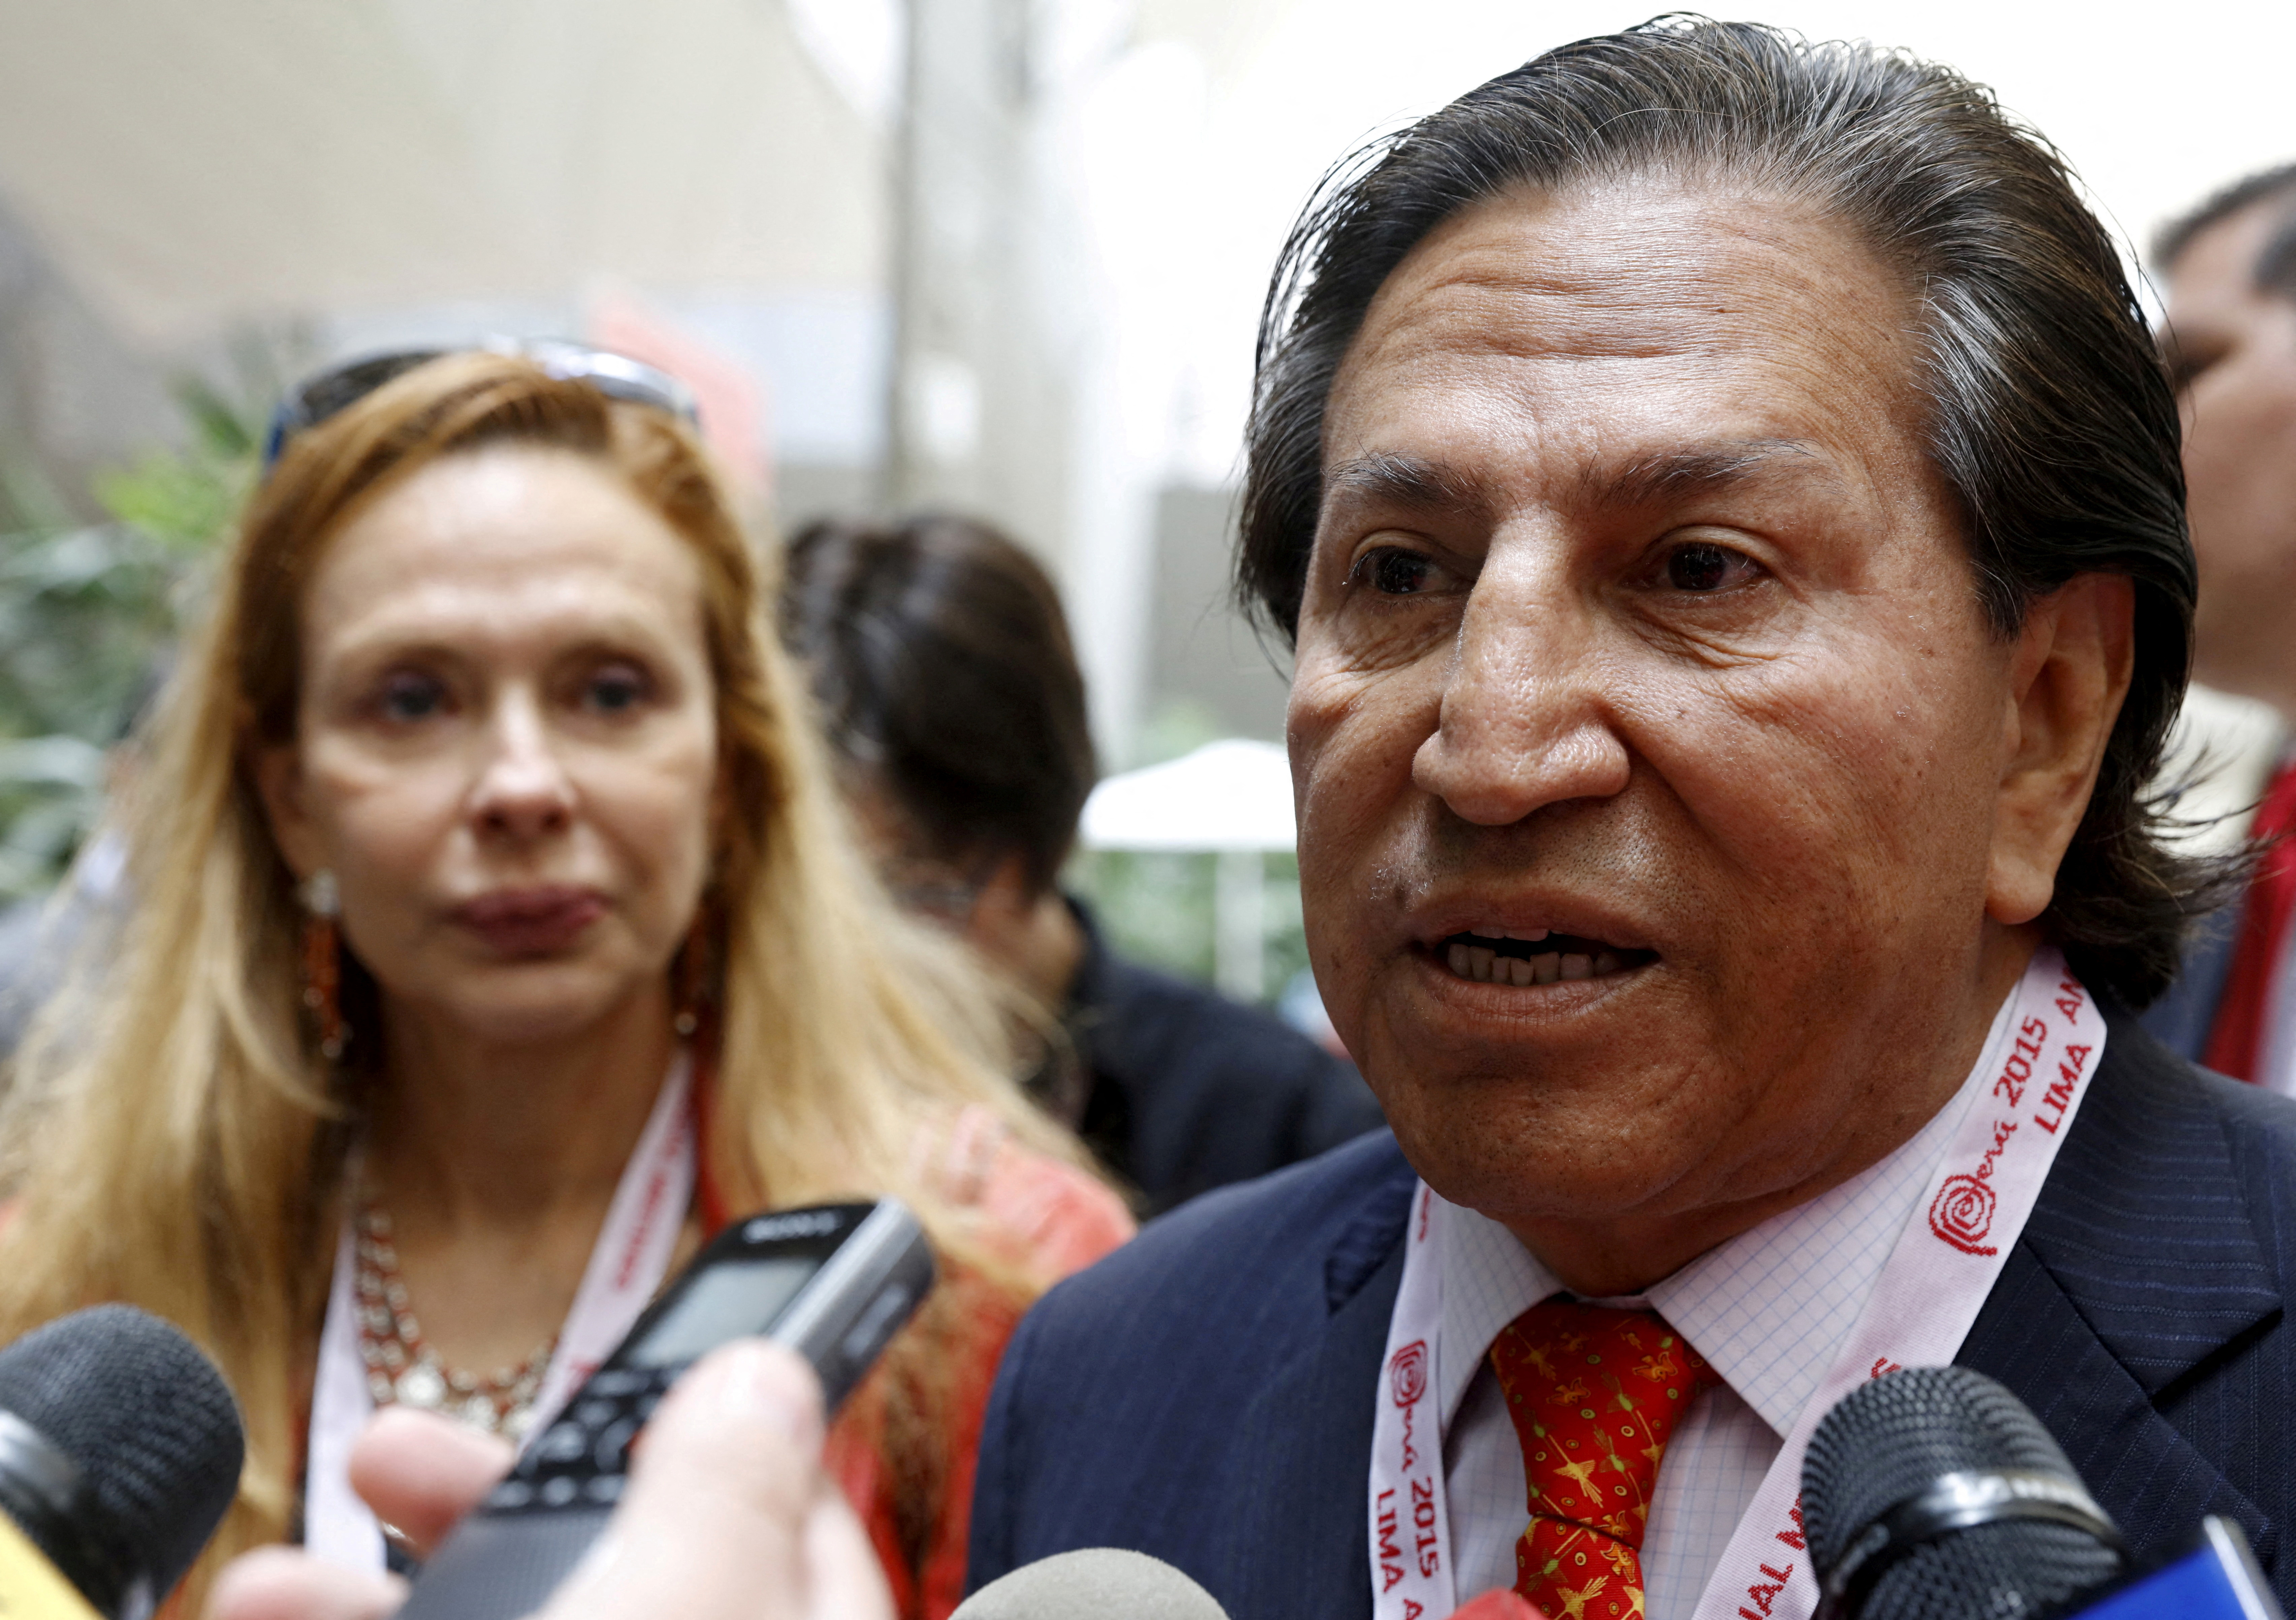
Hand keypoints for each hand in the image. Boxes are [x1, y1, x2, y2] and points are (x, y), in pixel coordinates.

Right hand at [207, 1340, 892, 1619]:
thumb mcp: (684, 1605)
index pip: (800, 1523)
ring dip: (385, 1596)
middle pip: (631, 1569)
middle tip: (382, 1451)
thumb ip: (729, 1491)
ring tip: (266, 1592)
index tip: (646, 1369)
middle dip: (494, 1504)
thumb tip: (763, 1378)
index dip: (715, 1431)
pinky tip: (271, 1616)